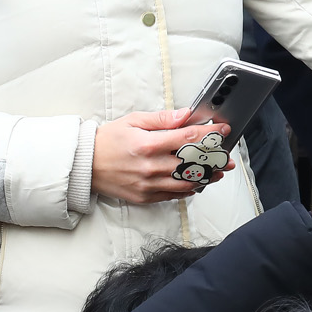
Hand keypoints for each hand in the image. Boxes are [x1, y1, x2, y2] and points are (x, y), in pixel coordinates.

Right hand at [92, 107, 237, 203]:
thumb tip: (186, 114)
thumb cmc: (108, 140)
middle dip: (214, 160)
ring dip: (206, 178)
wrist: (84, 164)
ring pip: (186, 183)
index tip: (224, 130)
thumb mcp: (134, 121)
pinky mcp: (144, 197)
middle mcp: (151, 166)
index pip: (189, 139)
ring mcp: (148, 184)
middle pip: (192, 164)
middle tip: (227, 157)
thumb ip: (163, 119)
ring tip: (218, 173)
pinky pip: (172, 196)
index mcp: (149, 144)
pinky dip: (187, 190)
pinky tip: (196, 184)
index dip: (211, 134)